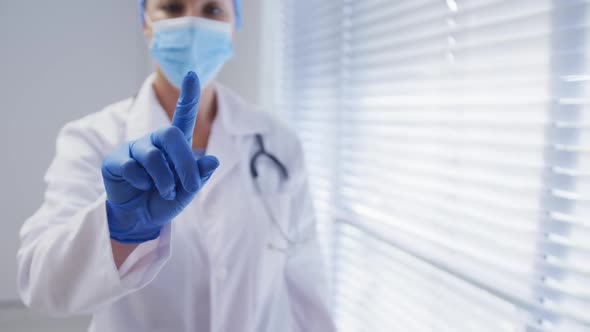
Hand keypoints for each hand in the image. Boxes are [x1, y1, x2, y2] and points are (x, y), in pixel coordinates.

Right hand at [102, 72, 218, 243]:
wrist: (139, 219)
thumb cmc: (164, 200)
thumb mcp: (186, 191)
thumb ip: (198, 176)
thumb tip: (212, 160)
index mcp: (174, 145)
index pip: (182, 116)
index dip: (188, 96)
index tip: (194, 74)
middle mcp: (154, 142)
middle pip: (171, 135)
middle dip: (184, 162)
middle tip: (189, 185)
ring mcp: (133, 149)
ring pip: (154, 156)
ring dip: (165, 179)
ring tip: (166, 192)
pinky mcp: (116, 161)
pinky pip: (133, 167)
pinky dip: (143, 183)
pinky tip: (141, 187)